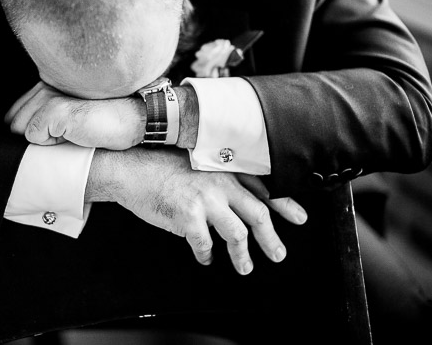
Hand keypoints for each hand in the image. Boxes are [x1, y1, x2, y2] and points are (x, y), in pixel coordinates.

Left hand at [5, 82, 143, 149]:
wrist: (129, 121)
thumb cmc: (101, 123)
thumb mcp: (68, 115)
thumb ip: (44, 114)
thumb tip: (19, 133)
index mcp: (46, 84)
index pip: (14, 114)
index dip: (31, 129)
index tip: (57, 131)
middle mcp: (45, 85)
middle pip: (13, 123)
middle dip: (35, 135)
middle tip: (67, 132)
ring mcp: (49, 96)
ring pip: (21, 130)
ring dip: (44, 139)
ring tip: (71, 132)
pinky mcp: (54, 110)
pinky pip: (34, 136)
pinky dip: (51, 142)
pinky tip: (74, 134)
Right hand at [88, 147, 305, 274]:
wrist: (131, 167)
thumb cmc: (160, 165)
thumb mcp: (197, 164)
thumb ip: (219, 179)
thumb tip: (237, 201)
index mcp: (225, 169)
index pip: (263, 188)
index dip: (284, 204)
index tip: (299, 217)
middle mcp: (220, 182)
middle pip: (258, 213)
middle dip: (272, 238)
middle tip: (278, 254)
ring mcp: (205, 198)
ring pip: (237, 233)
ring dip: (243, 255)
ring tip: (244, 267)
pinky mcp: (188, 215)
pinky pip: (205, 243)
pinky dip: (206, 254)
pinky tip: (205, 258)